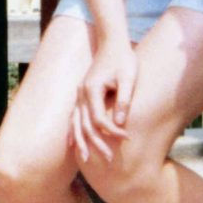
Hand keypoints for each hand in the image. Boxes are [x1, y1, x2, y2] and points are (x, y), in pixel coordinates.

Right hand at [70, 38, 137, 163]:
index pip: (99, 118)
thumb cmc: (123, 59)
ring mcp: (80, 94)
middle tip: (108, 160)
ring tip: (84, 159)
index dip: (112, 131)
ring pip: (75, 122)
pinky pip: (74, 116)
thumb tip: (120, 124)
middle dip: (95, 143)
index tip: (127, 138)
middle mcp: (82, 93)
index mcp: (92, 89)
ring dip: (80, 141)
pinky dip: (73, 130)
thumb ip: (124, 100)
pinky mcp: (82, 94)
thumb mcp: (129, 78)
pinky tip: (73, 143)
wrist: (112, 42)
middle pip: (84, 125)